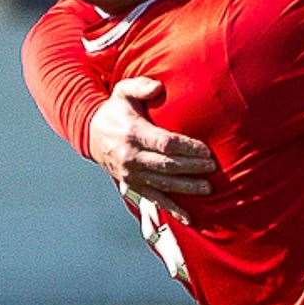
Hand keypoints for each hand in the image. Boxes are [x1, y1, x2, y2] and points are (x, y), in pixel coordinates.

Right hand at [87, 76, 216, 224]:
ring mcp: (131, 174)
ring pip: (164, 184)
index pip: (165, 143)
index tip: (206, 151)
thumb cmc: (115, 111)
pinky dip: (173, 210)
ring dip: (187, 188)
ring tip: (207, 188)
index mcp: (133, 133)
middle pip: (168, 165)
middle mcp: (131, 157)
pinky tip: (189, 218)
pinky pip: (155, 200)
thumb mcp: (123, 92)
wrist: (90, 134)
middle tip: (213, 167)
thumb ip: (141, 86)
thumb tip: (158, 87)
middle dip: (192, 168)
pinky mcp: (133, 185)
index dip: (188, 148)